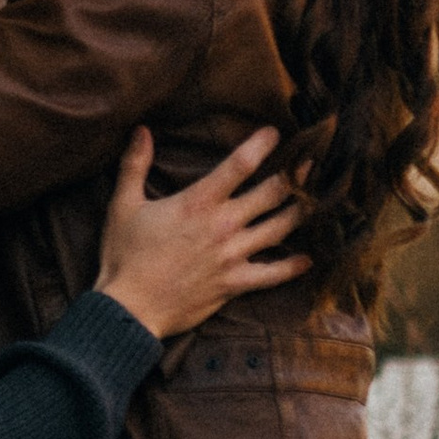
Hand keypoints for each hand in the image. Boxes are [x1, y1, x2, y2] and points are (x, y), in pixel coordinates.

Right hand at [94, 125, 310, 341]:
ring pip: (278, 228)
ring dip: (299, 212)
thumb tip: (141, 131)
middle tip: (309, 163)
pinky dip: (292, 267)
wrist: (129, 308)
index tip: (274, 133)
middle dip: (294, 176)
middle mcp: (222, 225)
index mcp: (198, 202)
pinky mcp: (234, 284)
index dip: (261, 145)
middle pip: (271, 194)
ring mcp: (232, 256)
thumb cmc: (124, 256)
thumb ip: (134, 165)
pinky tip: (308, 260)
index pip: (239, 165)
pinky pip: (272, 274)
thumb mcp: (123, 205)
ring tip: (315, 199)